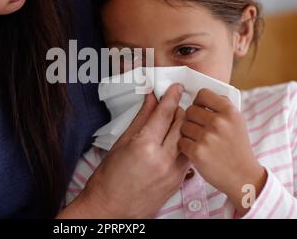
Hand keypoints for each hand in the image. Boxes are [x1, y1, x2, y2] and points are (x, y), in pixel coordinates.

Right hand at [58, 84, 189, 218]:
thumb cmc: (109, 178)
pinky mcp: (177, 182)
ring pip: (188, 140)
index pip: (164, 114)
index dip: (171, 97)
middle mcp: (162, 159)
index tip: (176, 88)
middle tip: (174, 103)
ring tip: (176, 122)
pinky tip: (175, 142)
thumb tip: (150, 100)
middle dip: (179, 110)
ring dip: (184, 127)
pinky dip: (183, 145)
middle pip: (181, 124)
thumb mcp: (121, 143)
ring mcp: (172, 172)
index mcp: (144, 146)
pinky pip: (186, 156)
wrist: (111, 208)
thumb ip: (140, 119)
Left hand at [178, 88, 266, 214]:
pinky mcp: (197, 152)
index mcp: (230, 112)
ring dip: (188, 133)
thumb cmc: (237, 147)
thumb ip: (221, 107)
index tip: (199, 108)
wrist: (243, 176)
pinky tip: (197, 151)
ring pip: (183, 126)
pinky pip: (181, 141)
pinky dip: (186, 147)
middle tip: (200, 129)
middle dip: (192, 119)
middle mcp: (219, 122)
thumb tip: (199, 96)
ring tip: (200, 141)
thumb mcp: (237, 122)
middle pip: (190, 110)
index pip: (203, 94)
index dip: (198, 101)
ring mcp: (207, 137)